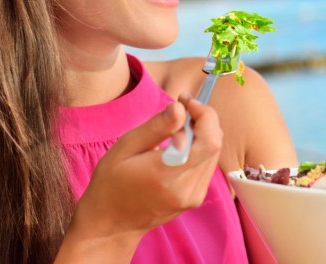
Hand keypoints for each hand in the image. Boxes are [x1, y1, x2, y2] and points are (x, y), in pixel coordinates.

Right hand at [58, 95, 221, 259]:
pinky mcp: (195, 199)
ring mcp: (193, 197)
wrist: (111, 224)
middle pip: (214, 143)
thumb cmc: (111, 182)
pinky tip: (178, 144)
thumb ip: (156, 127)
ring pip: (214, 152)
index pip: (209, 141)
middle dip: (203, 118)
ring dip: (202, 132)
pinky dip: (199, 147)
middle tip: (180, 108)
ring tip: (176, 126)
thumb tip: (180, 108)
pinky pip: (207, 164)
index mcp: (166, 174)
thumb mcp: (125, 148)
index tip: (185, 101)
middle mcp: (186, 189)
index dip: (204, 114)